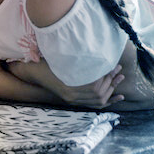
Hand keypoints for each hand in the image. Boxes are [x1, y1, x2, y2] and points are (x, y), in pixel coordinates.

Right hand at [8, 58, 126, 109]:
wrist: (33, 72)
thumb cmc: (45, 62)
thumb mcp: (60, 57)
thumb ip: (76, 55)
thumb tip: (98, 49)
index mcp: (67, 86)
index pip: (93, 84)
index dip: (105, 75)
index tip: (113, 65)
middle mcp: (71, 96)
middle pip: (98, 93)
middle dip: (110, 81)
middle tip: (118, 69)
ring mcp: (72, 99)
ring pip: (98, 100)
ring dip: (111, 89)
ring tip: (120, 77)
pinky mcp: (74, 100)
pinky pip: (95, 104)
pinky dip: (108, 101)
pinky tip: (119, 97)